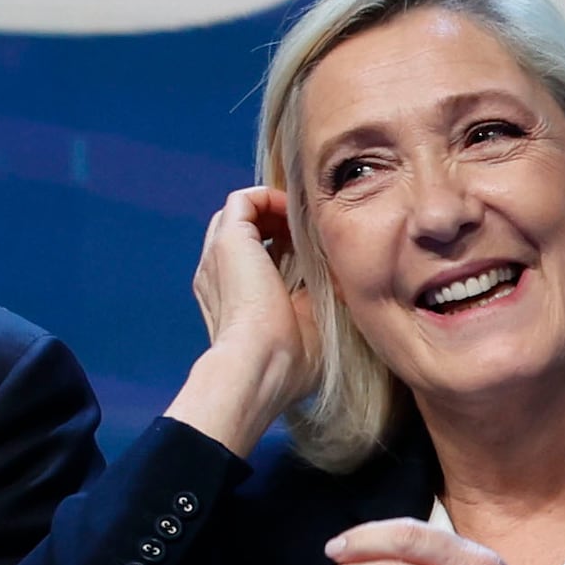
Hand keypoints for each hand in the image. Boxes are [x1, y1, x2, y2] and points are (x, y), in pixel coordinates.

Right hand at [169, 186, 309, 451]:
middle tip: (315, 233)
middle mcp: (220, 275)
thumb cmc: (288, 365)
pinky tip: (298, 213)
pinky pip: (243, 200)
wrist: (261, 367)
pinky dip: (271, 197)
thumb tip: (346, 283)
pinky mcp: (227, 241)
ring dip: (277, 209)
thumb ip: (319, 301)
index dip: (287, 246)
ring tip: (308, 220)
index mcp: (235, 299)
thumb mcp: (310, 328)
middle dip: (280, 224)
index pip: (256, 258)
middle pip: (246, 230)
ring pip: (243, 213)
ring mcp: (218, 256)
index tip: (320, 251)